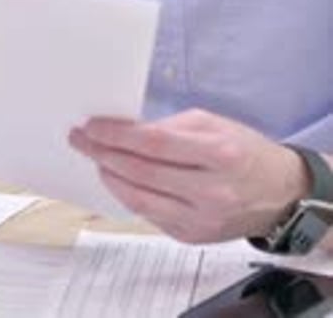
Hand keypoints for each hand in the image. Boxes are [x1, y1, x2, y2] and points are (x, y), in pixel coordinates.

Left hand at [69, 108, 309, 243]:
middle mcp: (210, 190)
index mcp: (218, 153)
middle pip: (141, 172)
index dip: (116, 135)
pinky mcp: (191, 236)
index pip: (153, 143)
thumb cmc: (244, 150)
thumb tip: (124, 130)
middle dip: (103, 153)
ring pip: (139, 199)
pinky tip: (117, 180)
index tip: (92, 126)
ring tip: (94, 158)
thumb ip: (169, 127)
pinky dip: (128, 196)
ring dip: (109, 177)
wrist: (279, 193)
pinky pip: (149, 215)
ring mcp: (201, 219)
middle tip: (81, 139)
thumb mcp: (212, 124)